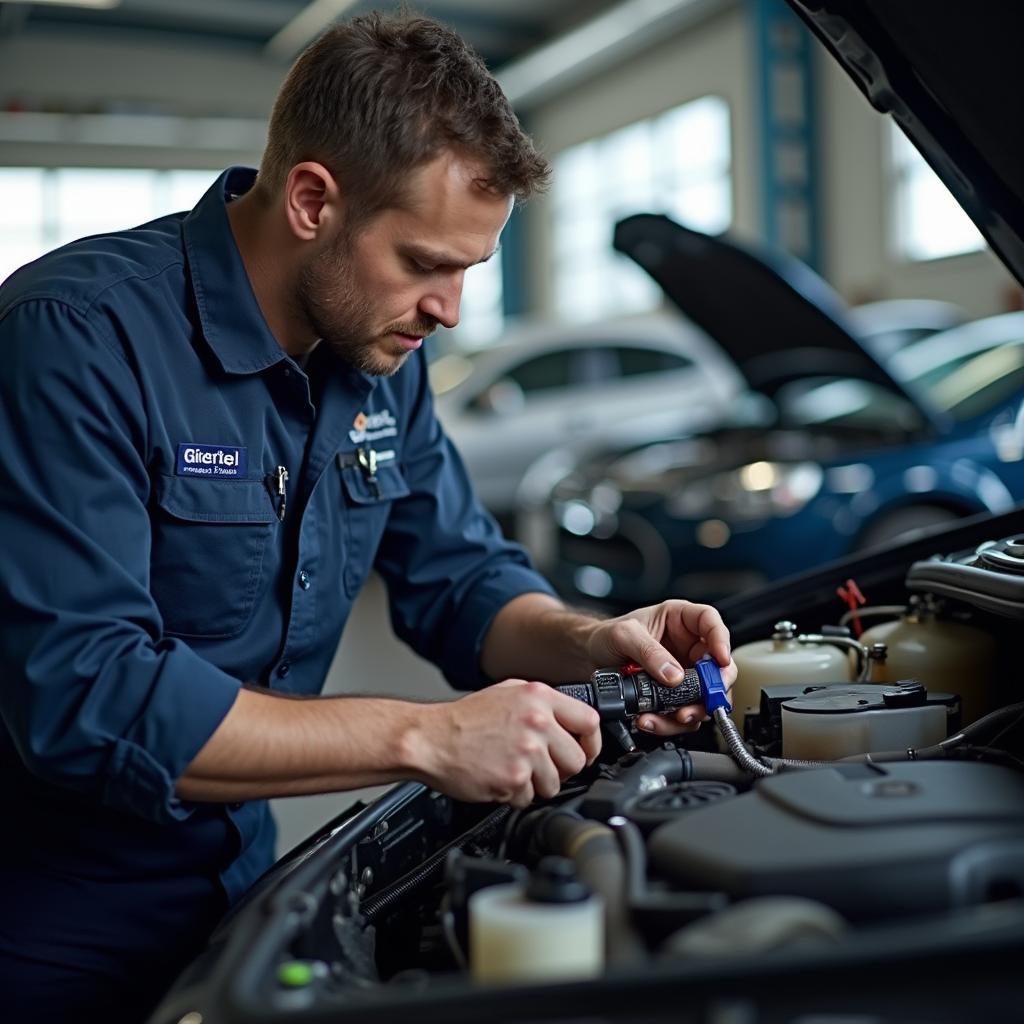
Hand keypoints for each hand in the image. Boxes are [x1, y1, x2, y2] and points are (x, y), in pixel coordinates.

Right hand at [413, 680, 601, 807]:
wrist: (429, 739)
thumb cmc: (464, 719)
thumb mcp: (508, 692)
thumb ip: (542, 704)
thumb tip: (571, 720)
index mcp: (539, 697)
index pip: (590, 721)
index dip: (591, 742)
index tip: (585, 751)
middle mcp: (537, 722)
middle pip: (577, 759)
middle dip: (561, 768)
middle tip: (541, 766)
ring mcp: (526, 751)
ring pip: (555, 784)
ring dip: (537, 784)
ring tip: (513, 769)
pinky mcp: (513, 778)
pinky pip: (529, 798)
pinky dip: (516, 795)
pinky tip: (499, 777)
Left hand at [584, 599, 736, 736]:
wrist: (587, 658)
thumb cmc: (606, 636)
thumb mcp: (624, 635)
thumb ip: (649, 652)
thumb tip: (674, 675)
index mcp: (680, 620)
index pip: (710, 622)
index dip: (721, 640)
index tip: (720, 660)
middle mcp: (688, 647)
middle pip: (718, 667)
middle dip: (712, 688)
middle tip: (702, 700)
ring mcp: (683, 673)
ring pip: (703, 697)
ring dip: (691, 711)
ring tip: (671, 716)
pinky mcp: (674, 696)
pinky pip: (682, 713)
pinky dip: (670, 722)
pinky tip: (650, 719)